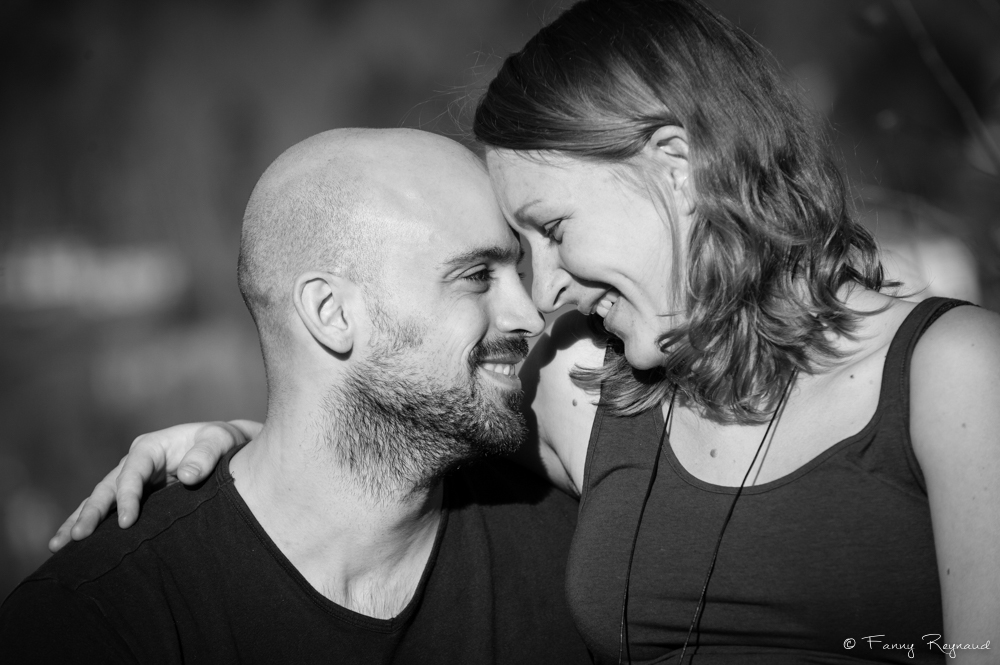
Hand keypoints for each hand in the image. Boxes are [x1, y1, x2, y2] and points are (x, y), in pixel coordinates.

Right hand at [48, 420, 260, 552]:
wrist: (227, 449)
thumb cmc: (223, 443)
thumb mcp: (219, 441)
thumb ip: (205, 456)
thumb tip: (186, 475)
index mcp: (151, 447)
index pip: (132, 472)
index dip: (127, 496)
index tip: (126, 522)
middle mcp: (135, 462)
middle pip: (107, 487)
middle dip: (91, 512)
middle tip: (77, 538)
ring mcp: (132, 479)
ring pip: (99, 500)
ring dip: (79, 521)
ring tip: (58, 546)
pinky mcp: (135, 496)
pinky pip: (107, 510)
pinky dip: (89, 524)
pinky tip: (68, 546)